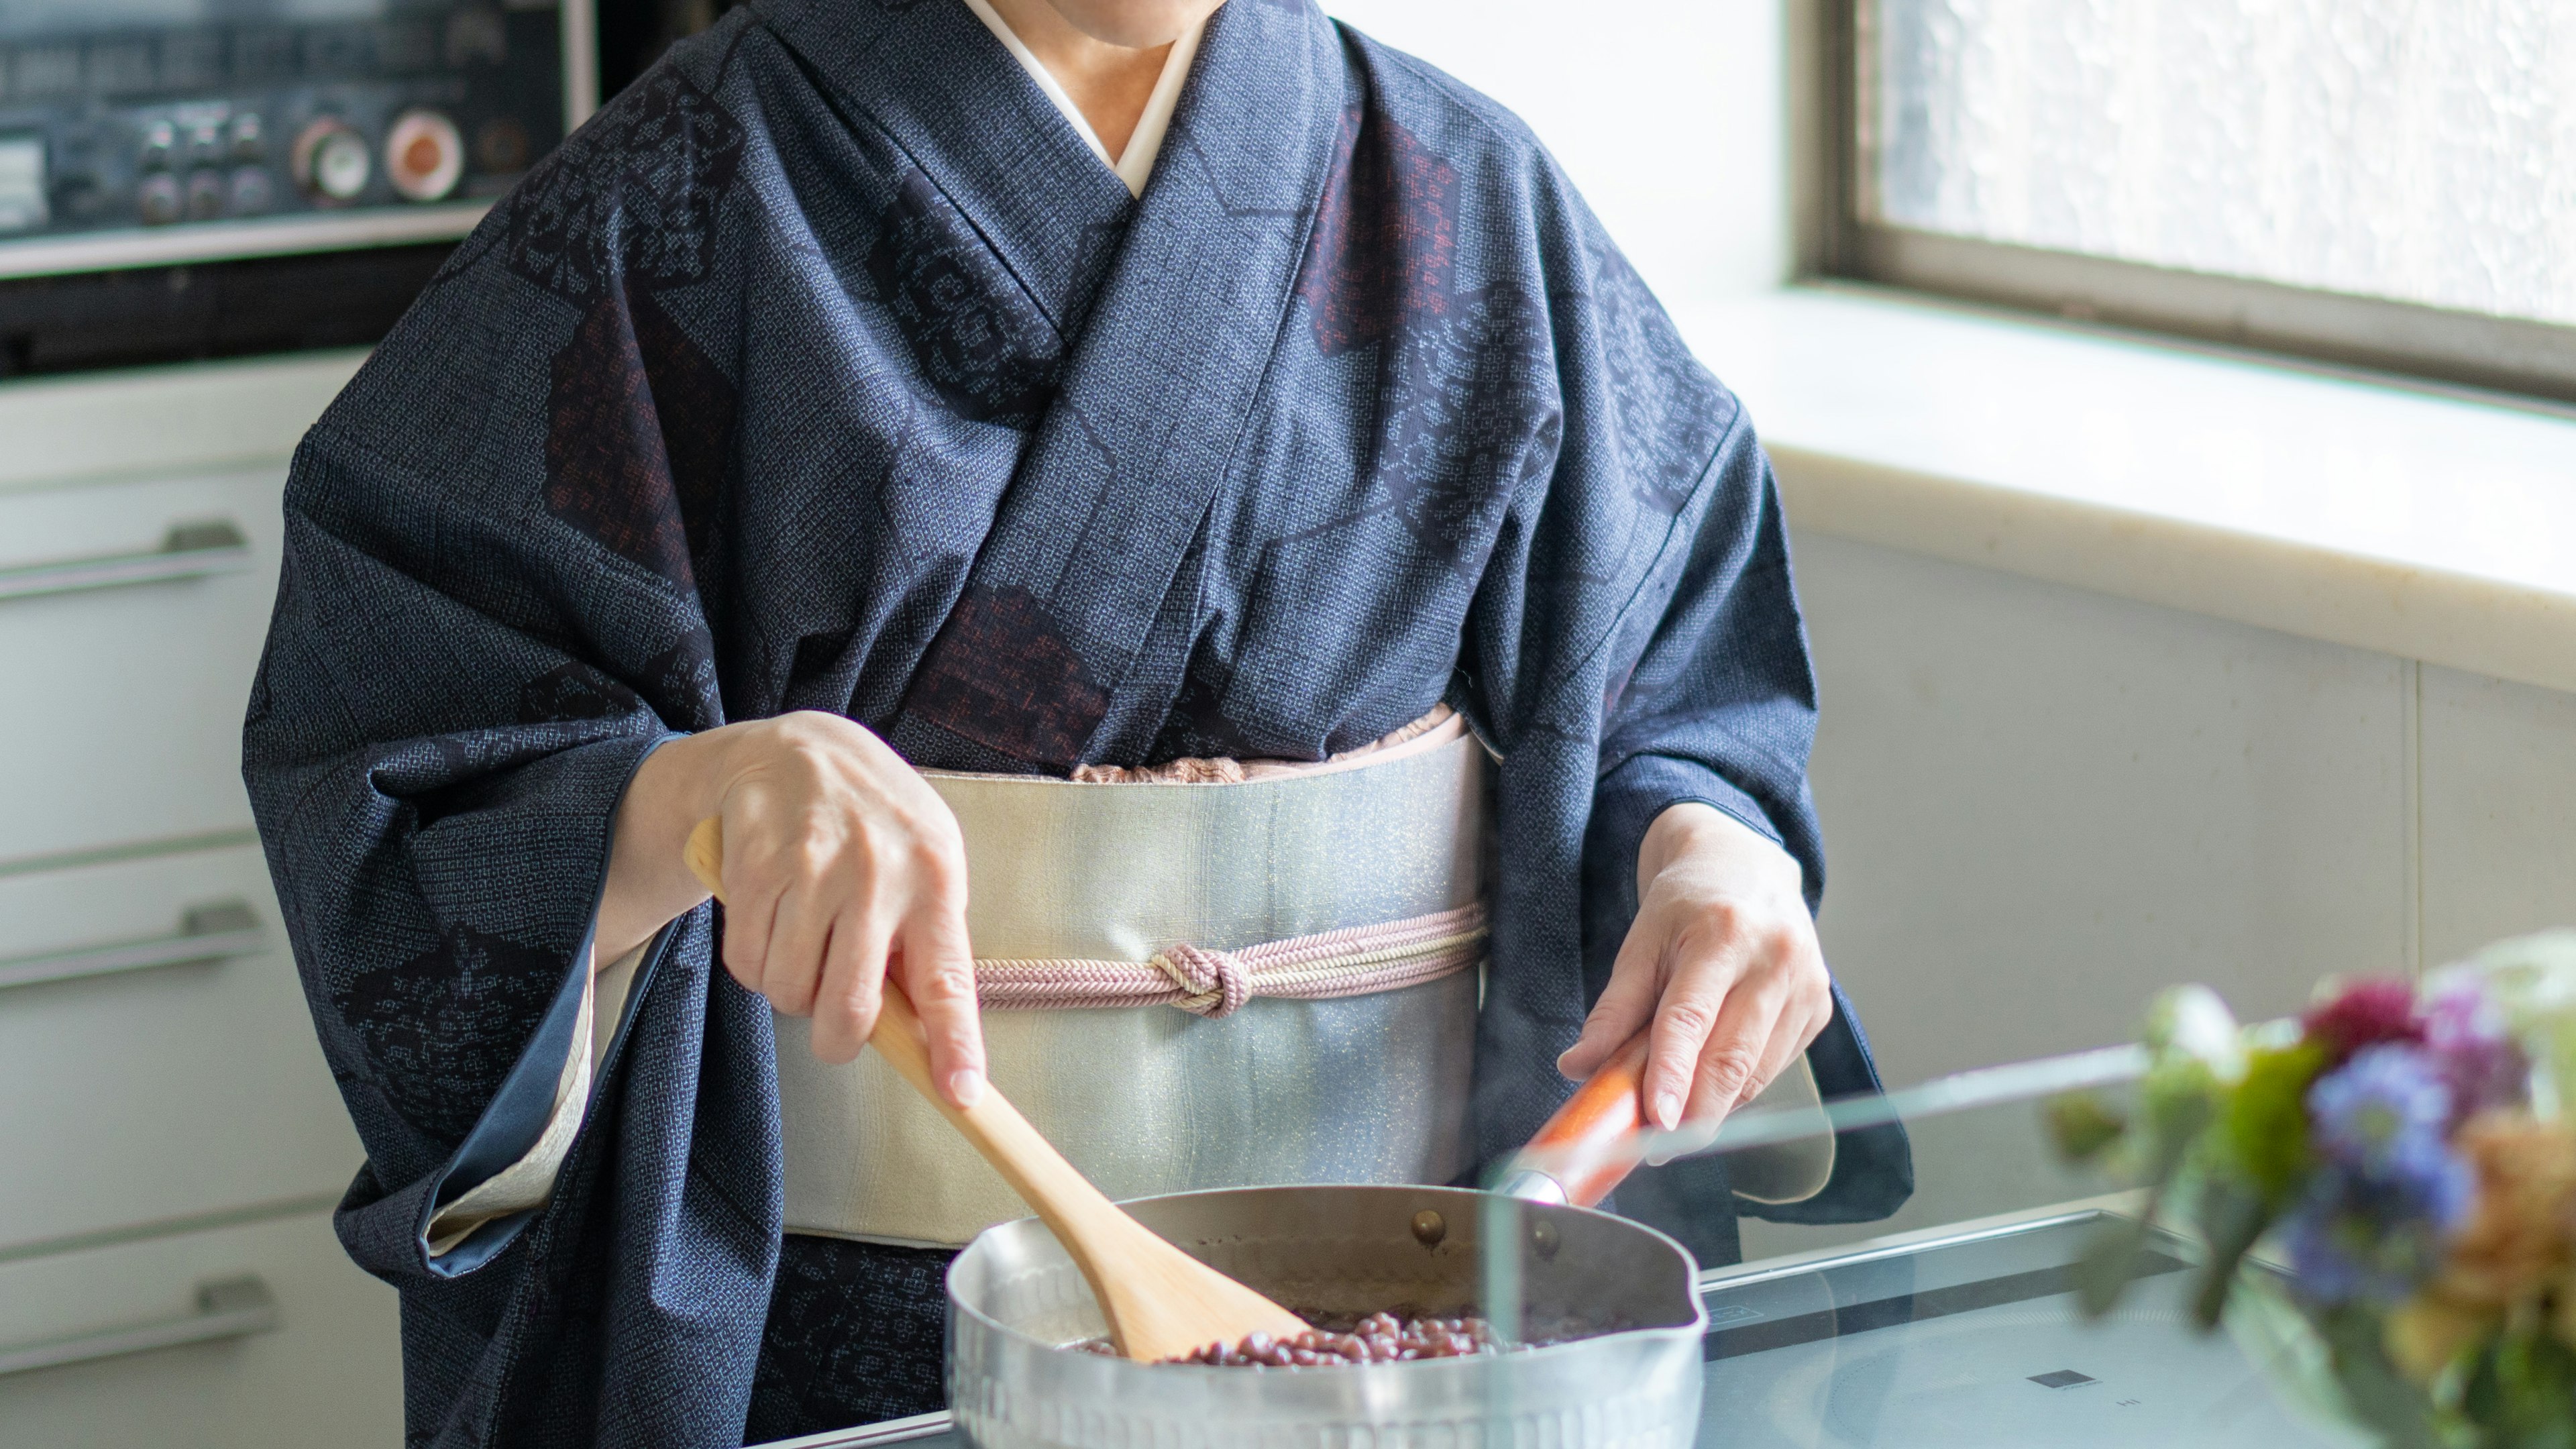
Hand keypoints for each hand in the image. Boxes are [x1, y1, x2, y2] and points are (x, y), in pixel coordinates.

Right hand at [598, 711, 984, 1105]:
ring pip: (788, 992)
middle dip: (838, 1040)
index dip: (954, 1045)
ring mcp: (813, 867)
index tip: (962, 1095)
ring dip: (791, 991)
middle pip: (849, 1008)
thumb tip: (926, 1035)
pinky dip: (754, 963)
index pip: (948, 980)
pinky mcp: (755, 864)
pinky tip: (770, 923)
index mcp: (936, 876)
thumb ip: (927, 940)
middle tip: (835, 1029)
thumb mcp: (926, 862)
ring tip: (804, 945)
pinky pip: (746, 962)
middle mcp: (878, 872)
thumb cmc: (876, 823)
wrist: (801, 748)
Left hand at [1555, 802, 1830, 1130]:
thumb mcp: (1641, 942)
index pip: (1691, 1017)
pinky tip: (1711, 1084)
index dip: (1673, 1074)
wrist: (1746, 866)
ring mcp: (1806, 985)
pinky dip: (1737, 1087)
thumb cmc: (1687, 905)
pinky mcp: (1819, 1008)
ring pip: (1755, 1073)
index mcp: (1722, 933)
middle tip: (1656, 1147)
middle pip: (1732, 1058)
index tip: (1658, 1121)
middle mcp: (1774, 958)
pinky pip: (1772, 1068)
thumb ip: (1614, 1008)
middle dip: (1694, 1113)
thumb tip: (1578, 1067)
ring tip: (1676, 1115)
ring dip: (1713, 1106)